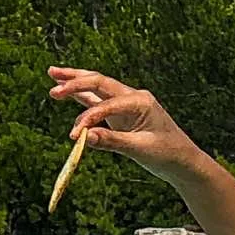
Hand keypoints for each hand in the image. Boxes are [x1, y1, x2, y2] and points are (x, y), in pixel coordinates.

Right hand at [47, 67, 204, 183]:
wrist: (182, 159)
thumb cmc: (166, 154)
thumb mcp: (140, 149)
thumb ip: (113, 141)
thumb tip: (86, 138)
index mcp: (140, 101)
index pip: (107, 103)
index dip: (89, 118)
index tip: (75, 136)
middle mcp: (132, 97)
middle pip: (99, 82)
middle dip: (75, 82)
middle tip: (53, 86)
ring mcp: (126, 103)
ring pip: (97, 87)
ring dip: (75, 81)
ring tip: (53, 75)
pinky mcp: (121, 114)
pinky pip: (98, 101)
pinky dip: (82, 96)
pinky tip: (67, 90)